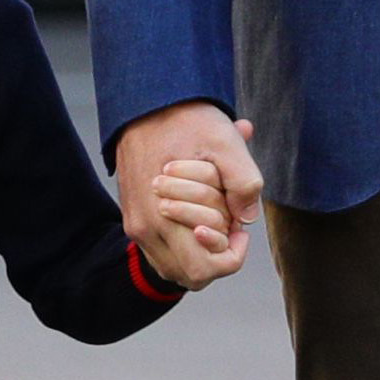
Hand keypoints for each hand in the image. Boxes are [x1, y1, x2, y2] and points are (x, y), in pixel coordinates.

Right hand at [114, 100, 264, 270]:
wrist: (146, 104)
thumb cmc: (187, 121)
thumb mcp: (226, 143)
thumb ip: (244, 184)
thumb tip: (246, 219)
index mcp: (163, 217)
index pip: (203, 269)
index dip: (232, 255)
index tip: (239, 227)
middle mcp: (144, 229)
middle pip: (190, 275)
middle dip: (217, 253)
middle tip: (228, 221)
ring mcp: (136, 226)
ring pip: (175, 268)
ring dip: (199, 250)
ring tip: (211, 216)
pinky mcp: (133, 219)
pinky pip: (162, 252)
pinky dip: (184, 242)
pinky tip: (196, 215)